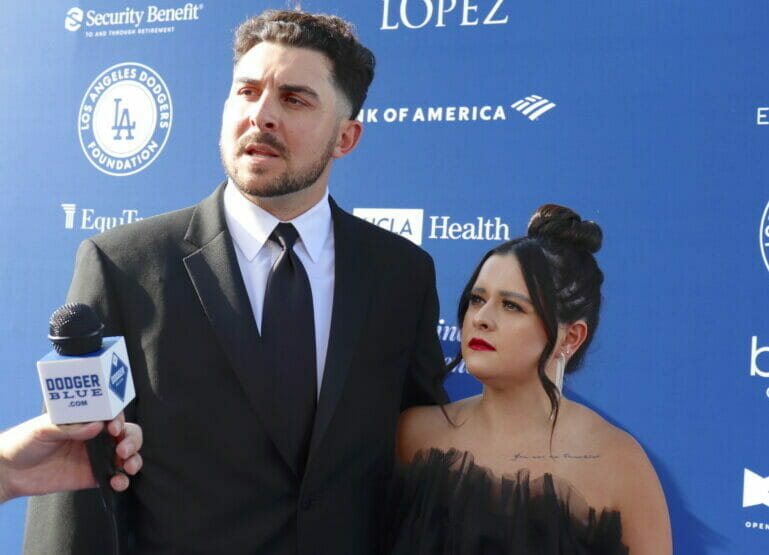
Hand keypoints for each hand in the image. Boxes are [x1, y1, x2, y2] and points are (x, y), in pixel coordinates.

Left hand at [0, 413, 142, 502]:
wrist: (8, 472)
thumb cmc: (24, 442)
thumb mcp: (44, 429)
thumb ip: (71, 427)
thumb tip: (97, 426)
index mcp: (86, 420)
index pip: (112, 415)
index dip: (119, 420)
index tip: (113, 428)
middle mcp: (95, 437)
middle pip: (126, 434)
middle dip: (132, 440)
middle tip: (123, 449)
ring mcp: (95, 457)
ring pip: (126, 455)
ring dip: (134, 459)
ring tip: (128, 466)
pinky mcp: (92, 477)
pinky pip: (115, 477)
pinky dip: (122, 480)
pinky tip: (118, 482)